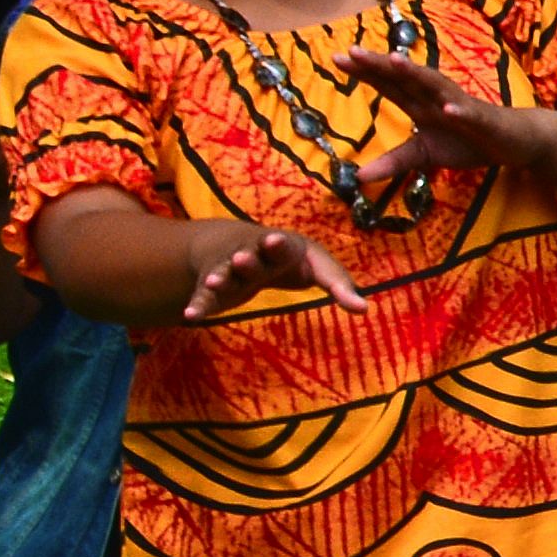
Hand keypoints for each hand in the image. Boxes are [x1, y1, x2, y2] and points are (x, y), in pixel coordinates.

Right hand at [177, 218, 367, 317]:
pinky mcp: (213, 286)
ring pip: (223, 273)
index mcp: (281, 246)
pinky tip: (191, 316)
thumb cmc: (288, 257)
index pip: (283, 244)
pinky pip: (205, 297)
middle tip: (243, 258)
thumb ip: (339, 284)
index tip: (276, 240)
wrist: (237, 244)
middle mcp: (253, 253)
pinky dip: (200, 305)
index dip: (279, 243)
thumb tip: (365, 310)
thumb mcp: (315, 266)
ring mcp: (230, 269)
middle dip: (248, 257)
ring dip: (219, 278)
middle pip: (250, 255)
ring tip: (212, 283)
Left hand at [335, 48, 549, 183]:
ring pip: (435, 87)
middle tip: (352, 52)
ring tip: (395, 62)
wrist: (514, 141)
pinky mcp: (484, 120)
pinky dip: (460, 111)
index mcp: (420, 105)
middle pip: (405, 79)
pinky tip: (448, 109)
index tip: (337, 59)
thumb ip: (393, 162)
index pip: (389, 85)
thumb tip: (358, 176)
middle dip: (381, 65)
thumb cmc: (468, 142)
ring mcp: (460, 106)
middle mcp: (436, 99)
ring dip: (417, 74)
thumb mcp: (424, 155)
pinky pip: (471, 115)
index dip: (365, 72)